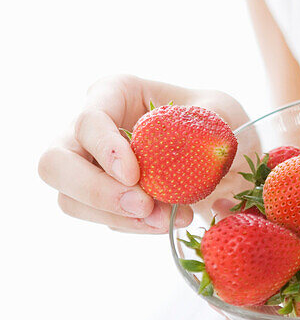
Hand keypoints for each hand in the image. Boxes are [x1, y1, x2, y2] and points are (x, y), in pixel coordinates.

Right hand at [38, 74, 257, 233]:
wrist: (224, 156)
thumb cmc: (215, 121)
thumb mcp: (220, 113)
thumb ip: (207, 126)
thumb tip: (192, 151)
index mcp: (113, 93)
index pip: (88, 119)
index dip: (104, 148)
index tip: (134, 174)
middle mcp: (89, 129)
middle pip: (55, 163)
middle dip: (94, 191)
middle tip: (142, 206)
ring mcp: (88, 166)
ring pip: (70, 199)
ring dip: (115, 217)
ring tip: (164, 220)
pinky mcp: (99, 199)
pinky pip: (100, 218)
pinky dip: (131, 226)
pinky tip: (164, 221)